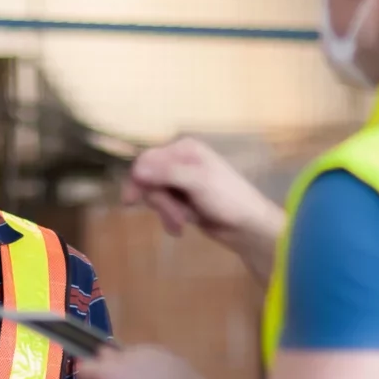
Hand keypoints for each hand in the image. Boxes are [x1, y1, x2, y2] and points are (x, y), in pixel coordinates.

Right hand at [124, 139, 284, 272]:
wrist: (248, 227)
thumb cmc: (228, 199)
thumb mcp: (198, 183)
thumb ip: (167, 174)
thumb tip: (136, 169)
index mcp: (185, 149)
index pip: (148, 159)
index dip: (138, 179)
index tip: (131, 201)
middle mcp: (180, 161)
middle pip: (149, 179)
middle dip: (160, 201)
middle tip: (175, 217)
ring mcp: (181, 181)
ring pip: (155, 195)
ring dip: (166, 212)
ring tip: (181, 224)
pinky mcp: (183, 199)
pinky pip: (164, 206)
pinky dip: (170, 218)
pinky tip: (181, 228)